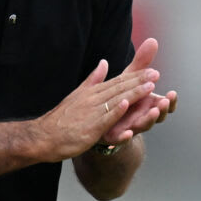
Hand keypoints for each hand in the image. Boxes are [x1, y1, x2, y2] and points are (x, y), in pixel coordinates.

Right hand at [34, 59, 157, 162]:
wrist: (44, 137)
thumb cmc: (62, 118)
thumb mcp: (78, 94)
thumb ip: (93, 79)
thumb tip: (104, 63)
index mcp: (92, 92)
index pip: (118, 82)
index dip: (136, 76)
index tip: (152, 70)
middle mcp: (93, 99)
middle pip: (119, 88)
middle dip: (140, 81)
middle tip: (156, 74)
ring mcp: (91, 113)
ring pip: (116, 101)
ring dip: (134, 93)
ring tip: (150, 86)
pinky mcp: (90, 128)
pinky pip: (105, 118)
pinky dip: (116, 111)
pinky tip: (127, 104)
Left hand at [100, 38, 177, 144]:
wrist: (103, 121)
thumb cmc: (122, 97)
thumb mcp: (130, 78)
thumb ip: (142, 62)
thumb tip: (153, 40)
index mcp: (148, 104)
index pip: (165, 104)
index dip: (170, 101)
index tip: (172, 93)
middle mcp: (142, 116)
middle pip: (157, 115)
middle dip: (162, 109)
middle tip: (164, 102)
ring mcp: (130, 127)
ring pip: (142, 126)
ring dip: (148, 120)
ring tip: (153, 113)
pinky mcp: (115, 136)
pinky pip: (121, 139)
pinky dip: (124, 137)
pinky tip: (127, 133)